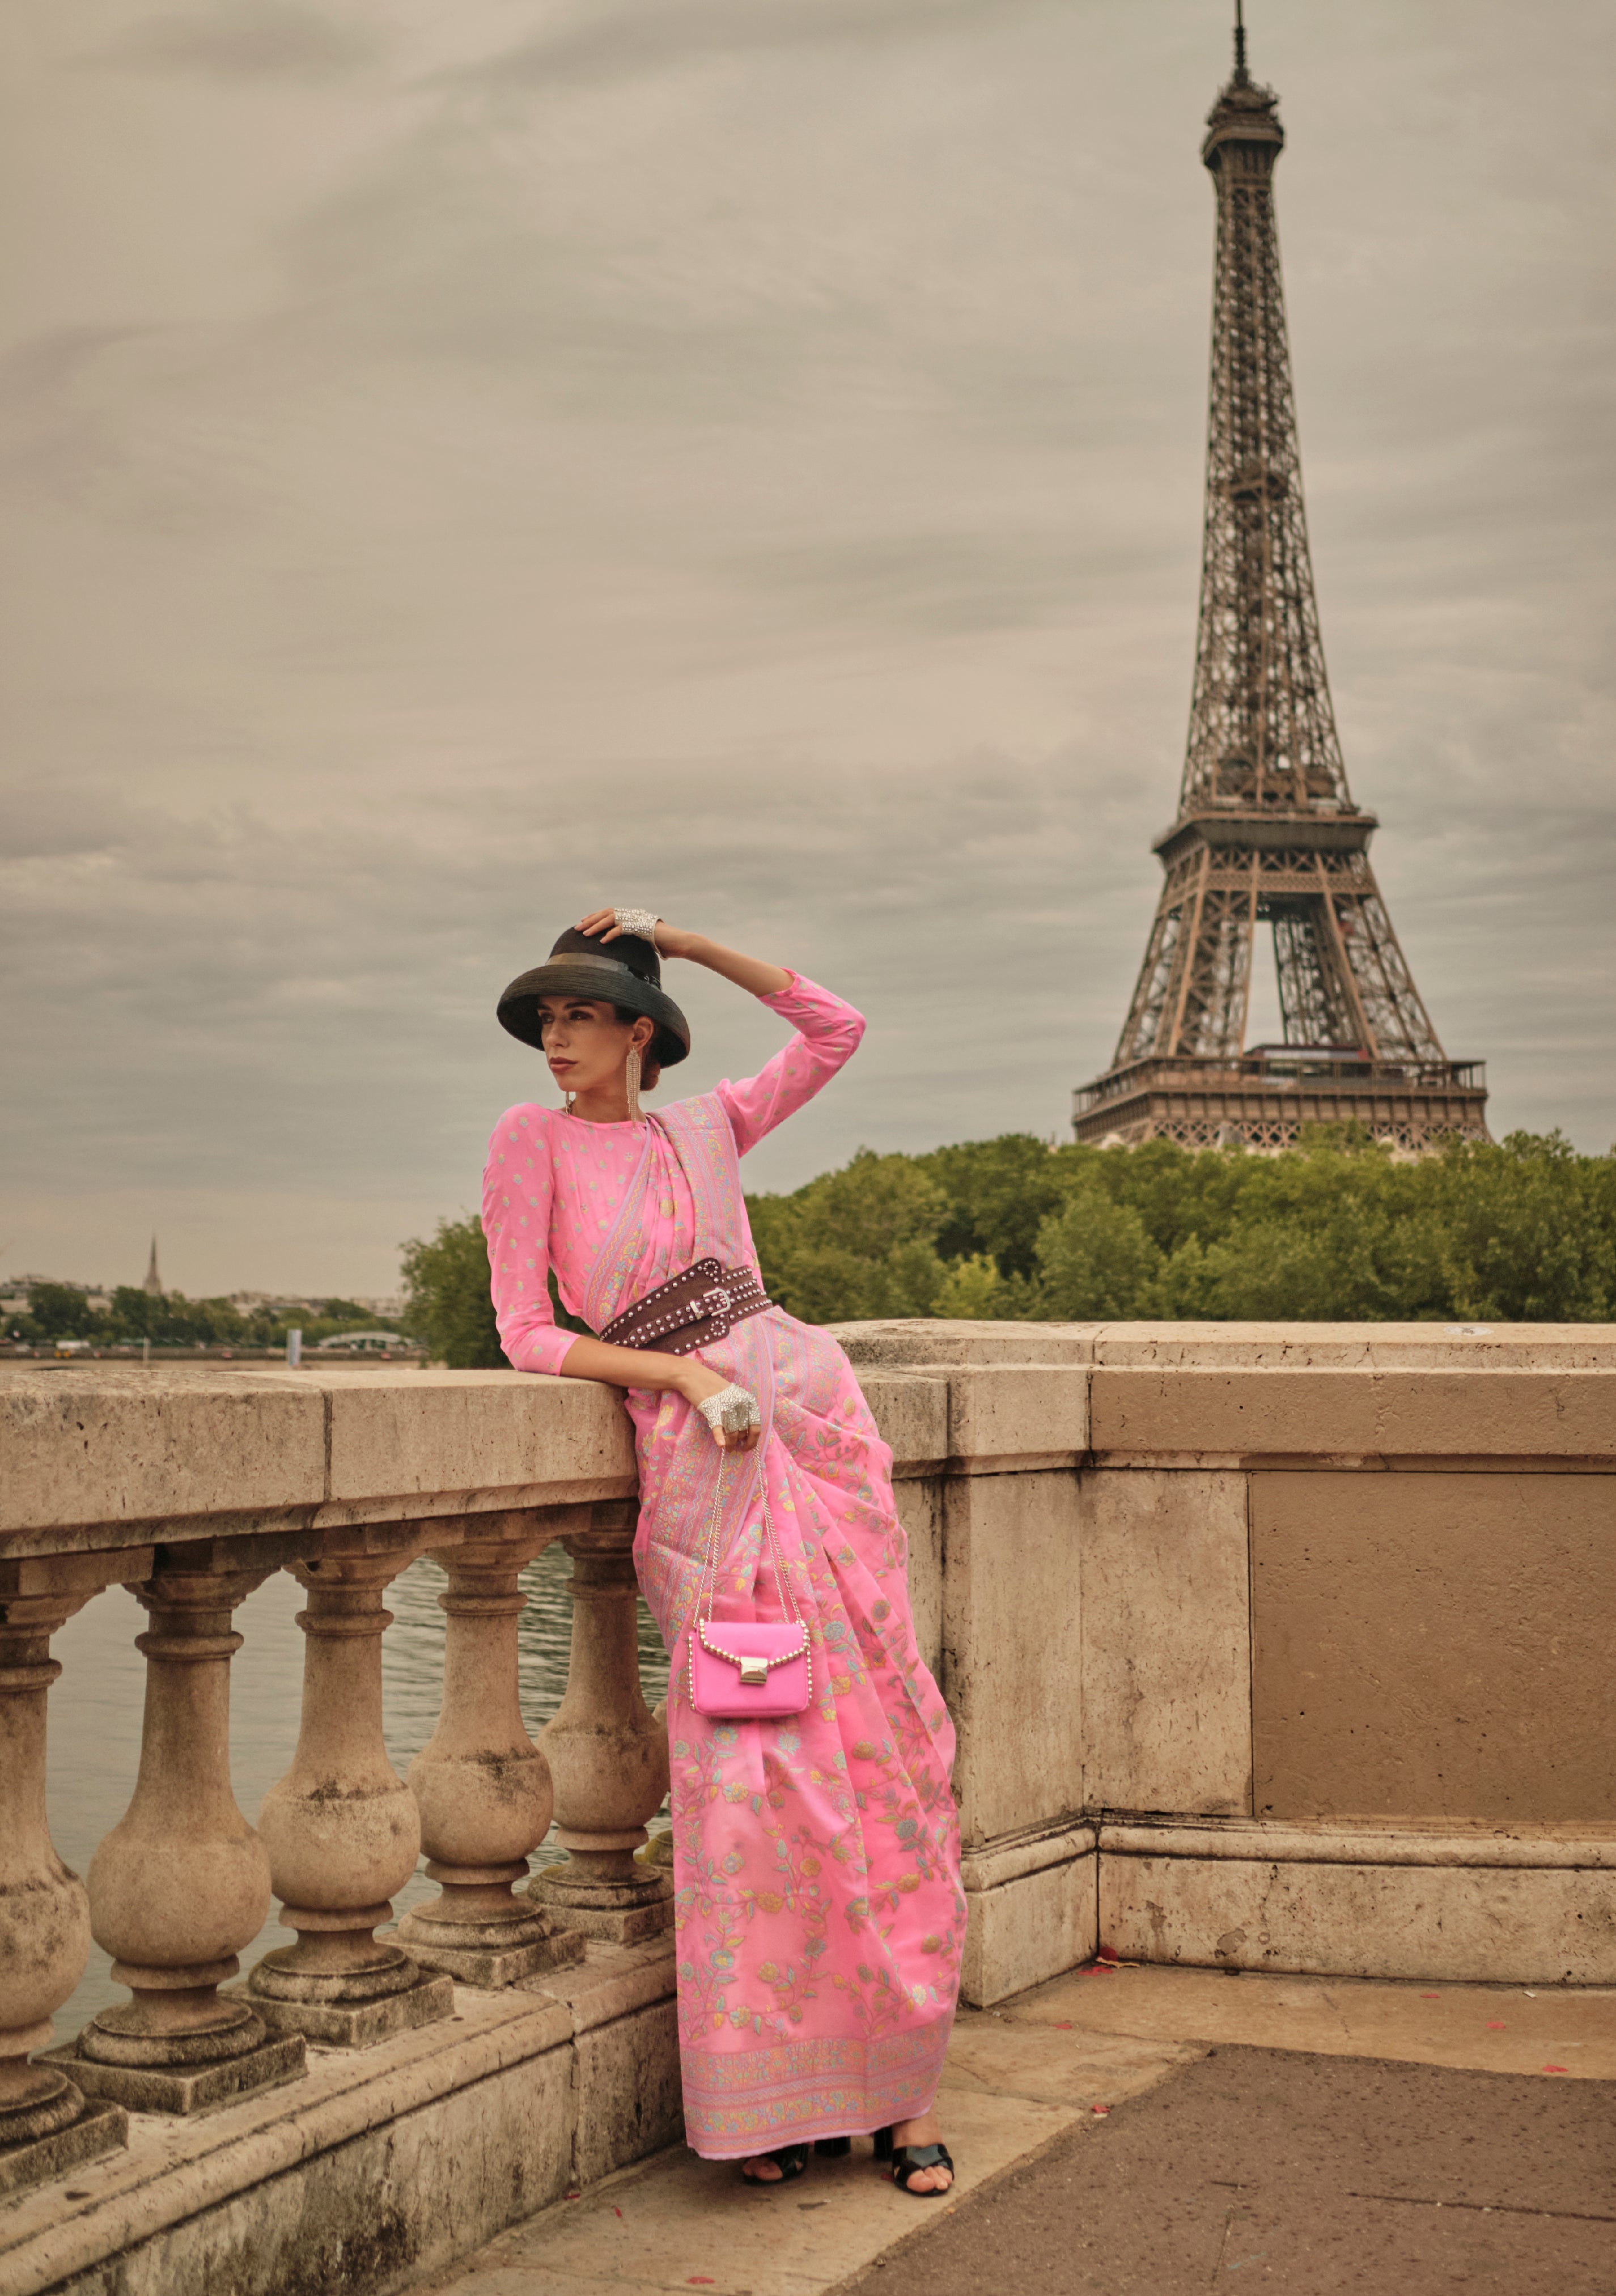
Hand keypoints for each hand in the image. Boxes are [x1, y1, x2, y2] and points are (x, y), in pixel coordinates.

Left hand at [576, 909, 699, 961]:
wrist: (683, 944)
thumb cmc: (668, 946)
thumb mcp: (647, 944)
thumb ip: (636, 944)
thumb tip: (626, 953)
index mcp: (635, 917)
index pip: (611, 913)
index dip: (596, 917)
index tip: (583, 923)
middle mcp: (635, 915)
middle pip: (608, 913)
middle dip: (591, 920)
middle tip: (577, 928)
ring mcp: (639, 920)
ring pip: (612, 918)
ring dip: (597, 926)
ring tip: (585, 934)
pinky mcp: (643, 927)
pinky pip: (623, 929)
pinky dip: (612, 934)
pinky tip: (603, 941)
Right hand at [678, 1363, 760, 1451]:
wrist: (695, 1377)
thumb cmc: (715, 1388)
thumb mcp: (734, 1397)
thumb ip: (741, 1412)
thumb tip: (745, 1435)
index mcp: (748, 1400)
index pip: (756, 1425)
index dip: (752, 1440)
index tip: (747, 1447)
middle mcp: (740, 1403)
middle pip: (743, 1431)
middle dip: (739, 1442)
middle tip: (732, 1446)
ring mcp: (726, 1407)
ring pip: (732, 1433)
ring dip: (730, 1444)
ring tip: (726, 1447)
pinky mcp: (712, 1410)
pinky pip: (718, 1428)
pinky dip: (720, 1438)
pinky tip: (721, 1445)